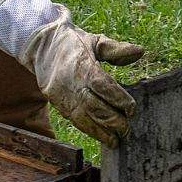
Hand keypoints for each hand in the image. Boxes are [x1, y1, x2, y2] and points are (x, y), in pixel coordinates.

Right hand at [26, 23, 145, 145]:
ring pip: (83, 119)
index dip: (117, 98)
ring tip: (116, 141)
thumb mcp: (95, 40)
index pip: (101, 84)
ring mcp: (63, 96)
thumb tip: (140, 52)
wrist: (42, 49)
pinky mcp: (59, 105)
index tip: (131, 109)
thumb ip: (116, 49)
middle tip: (127, 129)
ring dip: (101, 133)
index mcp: (82, 65)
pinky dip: (90, 131)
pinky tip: (102, 137)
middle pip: (93, 106)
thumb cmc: (74, 44)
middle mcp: (71, 83)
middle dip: (112, 121)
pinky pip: (75, 121)